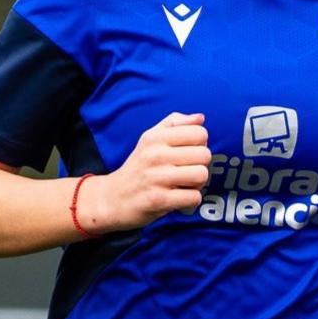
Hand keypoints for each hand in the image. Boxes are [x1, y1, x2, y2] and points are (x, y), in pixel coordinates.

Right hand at [91, 112, 209, 231]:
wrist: (113, 198)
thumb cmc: (138, 167)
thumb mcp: (150, 139)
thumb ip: (175, 124)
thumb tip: (200, 118)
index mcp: (155, 137)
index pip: (200, 133)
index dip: (199, 145)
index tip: (186, 154)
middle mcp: (155, 155)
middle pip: (204, 155)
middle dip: (200, 165)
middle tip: (185, 172)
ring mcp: (156, 178)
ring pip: (201, 175)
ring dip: (197, 184)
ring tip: (183, 184)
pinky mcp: (159, 200)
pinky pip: (194, 197)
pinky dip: (191, 200)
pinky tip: (179, 198)